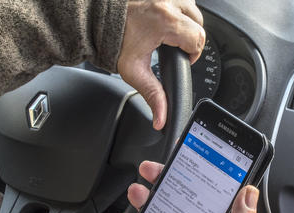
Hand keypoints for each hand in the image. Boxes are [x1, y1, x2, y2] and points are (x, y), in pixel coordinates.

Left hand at [118, 0, 204, 129]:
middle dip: (189, 38)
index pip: (198, 40)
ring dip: (185, 22)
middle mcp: (169, 2)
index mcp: (166, 22)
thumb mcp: (134, 72)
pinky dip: (177, 10)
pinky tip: (163, 20)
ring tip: (168, 33)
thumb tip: (161, 120)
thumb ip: (153, 96)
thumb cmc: (112, 40)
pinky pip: (181, 0)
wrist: (95, 18)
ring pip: (192, 10)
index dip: (192, 53)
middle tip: (172, 46)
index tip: (180, 57)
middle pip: (198, 24)